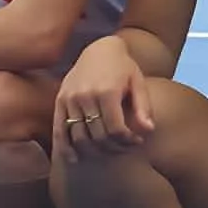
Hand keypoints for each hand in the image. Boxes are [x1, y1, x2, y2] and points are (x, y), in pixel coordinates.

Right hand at [59, 40, 154, 155]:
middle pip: (97, 136)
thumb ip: (144, 107)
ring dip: (94, 150)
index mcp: (107, 91)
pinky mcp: (59, 101)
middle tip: (125, 148)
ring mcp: (70, 99)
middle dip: (114, 147)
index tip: (137, 141)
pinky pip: (59, 130)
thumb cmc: (123, 67)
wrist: (99, 48)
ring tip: (108, 151)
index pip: (115, 129)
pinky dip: (65, 147)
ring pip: (78, 137)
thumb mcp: (138, 82)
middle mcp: (85, 96)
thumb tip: (148, 131)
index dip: (127, 140)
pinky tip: (73, 159)